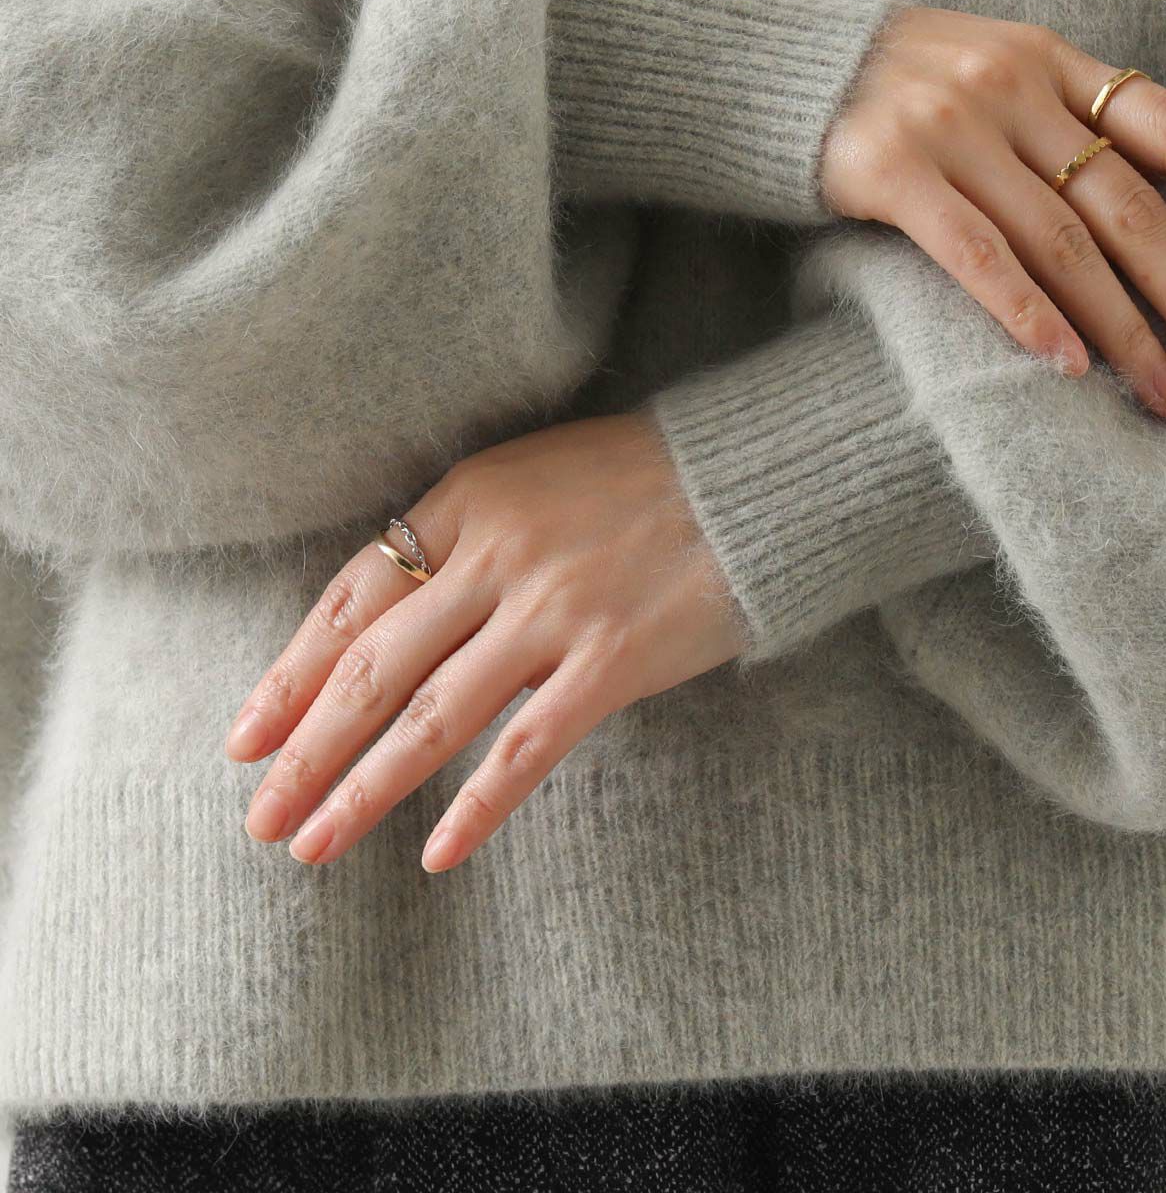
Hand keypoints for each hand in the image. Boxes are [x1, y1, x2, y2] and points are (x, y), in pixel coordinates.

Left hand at [223, 410, 746, 871]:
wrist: (756, 476)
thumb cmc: (640, 479)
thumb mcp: (531, 477)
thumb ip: (461, 538)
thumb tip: (386, 623)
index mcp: (468, 500)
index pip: (352, 599)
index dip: (291, 674)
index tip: (245, 739)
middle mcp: (498, 554)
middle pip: (375, 668)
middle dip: (305, 752)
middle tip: (257, 818)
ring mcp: (555, 609)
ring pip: (433, 716)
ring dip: (363, 790)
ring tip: (311, 846)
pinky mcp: (613, 660)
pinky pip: (527, 748)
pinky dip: (477, 806)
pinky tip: (436, 854)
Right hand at [819, 8, 1165, 419]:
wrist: (774, 59)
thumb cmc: (898, 84)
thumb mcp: (994, 73)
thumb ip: (1064, 124)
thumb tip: (1155, 208)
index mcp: (1053, 61)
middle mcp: (1013, 85)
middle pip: (1128, 204)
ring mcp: (952, 124)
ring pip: (1061, 241)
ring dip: (1122, 329)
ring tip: (1165, 396)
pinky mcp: (891, 168)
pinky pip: (974, 252)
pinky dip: (1025, 312)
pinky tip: (1065, 363)